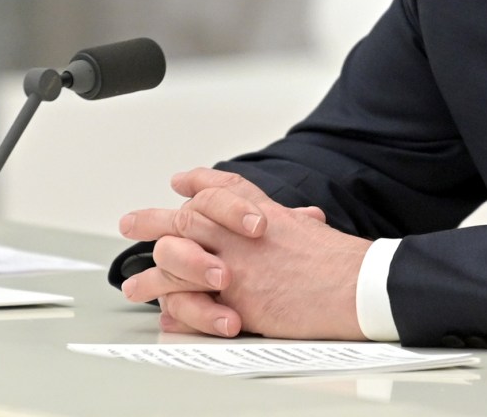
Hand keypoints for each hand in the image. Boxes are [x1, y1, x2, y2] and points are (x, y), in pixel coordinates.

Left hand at [119, 168, 370, 339]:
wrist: (354, 285)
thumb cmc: (341, 264)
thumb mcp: (313, 230)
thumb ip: (298, 223)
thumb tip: (307, 220)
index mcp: (264, 213)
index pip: (224, 188)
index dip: (200, 182)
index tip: (182, 180)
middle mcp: (242, 232)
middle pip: (188, 216)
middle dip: (155, 220)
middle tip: (131, 223)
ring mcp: (234, 261)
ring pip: (177, 252)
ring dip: (152, 266)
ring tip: (133, 281)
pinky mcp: (232, 293)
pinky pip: (188, 295)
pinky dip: (172, 302)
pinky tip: (159, 306)